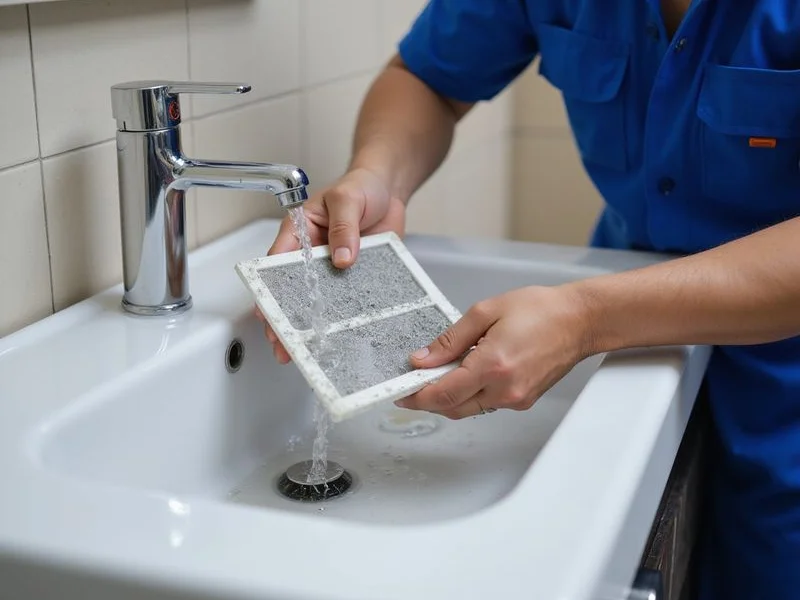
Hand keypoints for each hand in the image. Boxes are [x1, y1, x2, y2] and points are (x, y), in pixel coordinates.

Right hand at [256, 167, 406, 363]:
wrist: (390, 190)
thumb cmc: (361, 186)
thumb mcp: (348, 199)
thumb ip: (343, 227)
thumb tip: (342, 259)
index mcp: (300, 233)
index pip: (277, 265)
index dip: (269, 291)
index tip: (267, 313)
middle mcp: (313, 255)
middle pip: (293, 292)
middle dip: (286, 319)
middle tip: (283, 345)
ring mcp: (334, 269)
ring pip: (319, 302)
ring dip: (313, 326)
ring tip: (305, 352)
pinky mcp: (356, 277)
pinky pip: (349, 300)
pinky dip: (344, 319)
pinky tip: (341, 337)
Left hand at [396, 285, 594, 418]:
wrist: (580, 321)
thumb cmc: (540, 310)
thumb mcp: (485, 312)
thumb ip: (450, 339)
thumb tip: (423, 359)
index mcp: (492, 366)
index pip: (443, 394)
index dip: (417, 396)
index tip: (400, 393)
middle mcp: (505, 389)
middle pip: (453, 408)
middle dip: (430, 399)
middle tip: (415, 384)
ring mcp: (516, 399)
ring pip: (470, 408)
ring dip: (451, 397)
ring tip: (445, 372)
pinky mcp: (524, 400)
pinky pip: (487, 404)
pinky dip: (472, 394)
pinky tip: (471, 373)